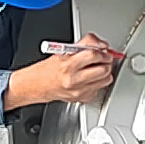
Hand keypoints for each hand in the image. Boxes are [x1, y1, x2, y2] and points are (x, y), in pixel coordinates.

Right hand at [2, 36, 121, 110]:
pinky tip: (90, 79)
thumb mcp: (64, 51)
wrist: (38, 85)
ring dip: (105, 72)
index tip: (104, 51)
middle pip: (103, 69)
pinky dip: (98, 82)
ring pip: (105, 80)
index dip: (102, 51)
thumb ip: (84, 45)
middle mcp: (74, 79)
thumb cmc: (49, 68)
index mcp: (68, 64)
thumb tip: (101, 45)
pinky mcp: (82, 98)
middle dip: (106, 62)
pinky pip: (99, 89)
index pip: (93, 55)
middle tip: (104, 59)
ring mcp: (79, 91)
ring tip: (98, 68)